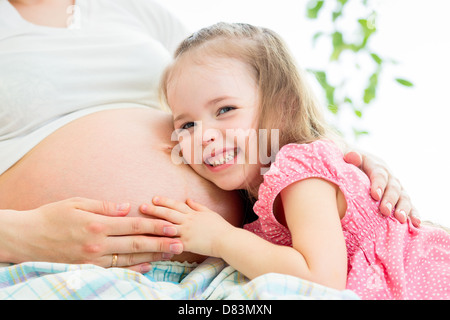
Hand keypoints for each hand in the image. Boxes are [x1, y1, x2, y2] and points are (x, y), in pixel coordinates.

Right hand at [7, 197, 182, 271]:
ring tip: (170, 254)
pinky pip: (116, 270)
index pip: (133, 226)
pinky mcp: (88, 269)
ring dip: (152, 256)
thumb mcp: (76, 203)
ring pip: (129, 259)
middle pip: (136, 244)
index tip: (172, 226)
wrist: (26, 239)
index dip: (155, 226)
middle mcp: (98, 244)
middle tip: (180, 242)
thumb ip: (104, 206)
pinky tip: (148, 266)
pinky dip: (133, 268)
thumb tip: (127, 207)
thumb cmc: (51, 217)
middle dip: (161, 243)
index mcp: (97, 224)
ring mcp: (93, 259)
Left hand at [140, 196, 232, 257]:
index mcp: (193, 214)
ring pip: (167, 226)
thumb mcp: (209, 213)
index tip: (154, 198)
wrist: (227, 240)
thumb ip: (197, 206)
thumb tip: (188, 199)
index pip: (176, 205)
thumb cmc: (220, 227)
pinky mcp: (187, 244)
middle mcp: (188, 221)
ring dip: (154, 224)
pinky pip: (172, 242)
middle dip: (154, 209)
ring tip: (142, 222)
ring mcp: (186, 232)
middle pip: (168, 214)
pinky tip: (151, 242)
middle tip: (142, 206)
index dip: (164, 201)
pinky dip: (161, 242)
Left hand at [344, 151, 420, 226]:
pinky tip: (416, 223)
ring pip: (404, 196)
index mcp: (376, 165)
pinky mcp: (399, 197)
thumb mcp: (346, 156)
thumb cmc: (347, 164)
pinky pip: (409, 205)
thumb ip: (350, 157)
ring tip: (401, 219)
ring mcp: (396, 187)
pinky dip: (413, 213)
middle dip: (390, 199)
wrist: (352, 163)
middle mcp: (389, 175)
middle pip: (393, 187)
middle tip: (384, 211)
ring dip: (404, 208)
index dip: (378, 184)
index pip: (379, 174)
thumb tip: (353, 157)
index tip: (375, 195)